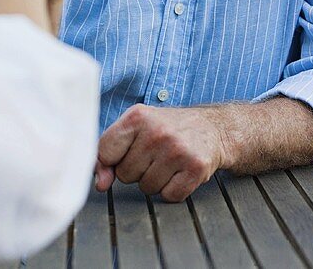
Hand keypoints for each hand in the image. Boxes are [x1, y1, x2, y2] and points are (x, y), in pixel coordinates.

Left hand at [95, 105, 228, 201]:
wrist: (212, 127)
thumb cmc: (168, 128)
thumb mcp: (136, 128)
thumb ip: (110, 153)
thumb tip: (100, 184)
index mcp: (137, 116)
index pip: (105, 152)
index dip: (110, 161)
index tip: (122, 156)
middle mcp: (157, 131)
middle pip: (125, 174)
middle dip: (137, 170)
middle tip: (153, 155)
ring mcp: (177, 150)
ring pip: (146, 188)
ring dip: (155, 181)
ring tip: (167, 162)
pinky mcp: (195, 168)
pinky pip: (169, 196)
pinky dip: (173, 189)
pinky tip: (180, 172)